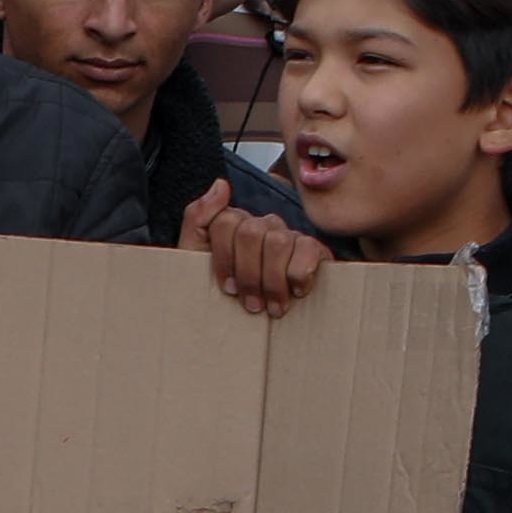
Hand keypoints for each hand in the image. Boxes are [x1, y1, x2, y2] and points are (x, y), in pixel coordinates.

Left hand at [185, 179, 331, 317]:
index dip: (224, 260)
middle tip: (251, 304)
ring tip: (272, 307)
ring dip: (272, 281)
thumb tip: (221, 185)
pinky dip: (299, 275)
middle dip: (248, 274)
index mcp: (235, 224)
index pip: (226, 222)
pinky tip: (297, 292)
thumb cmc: (222, 293)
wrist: (248, 327)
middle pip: (250, 232)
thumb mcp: (197, 257)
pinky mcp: (314, 249)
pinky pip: (307, 250)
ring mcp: (289, 235)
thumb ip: (198, 217)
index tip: (228, 288)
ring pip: (276, 242)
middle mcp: (263, 224)